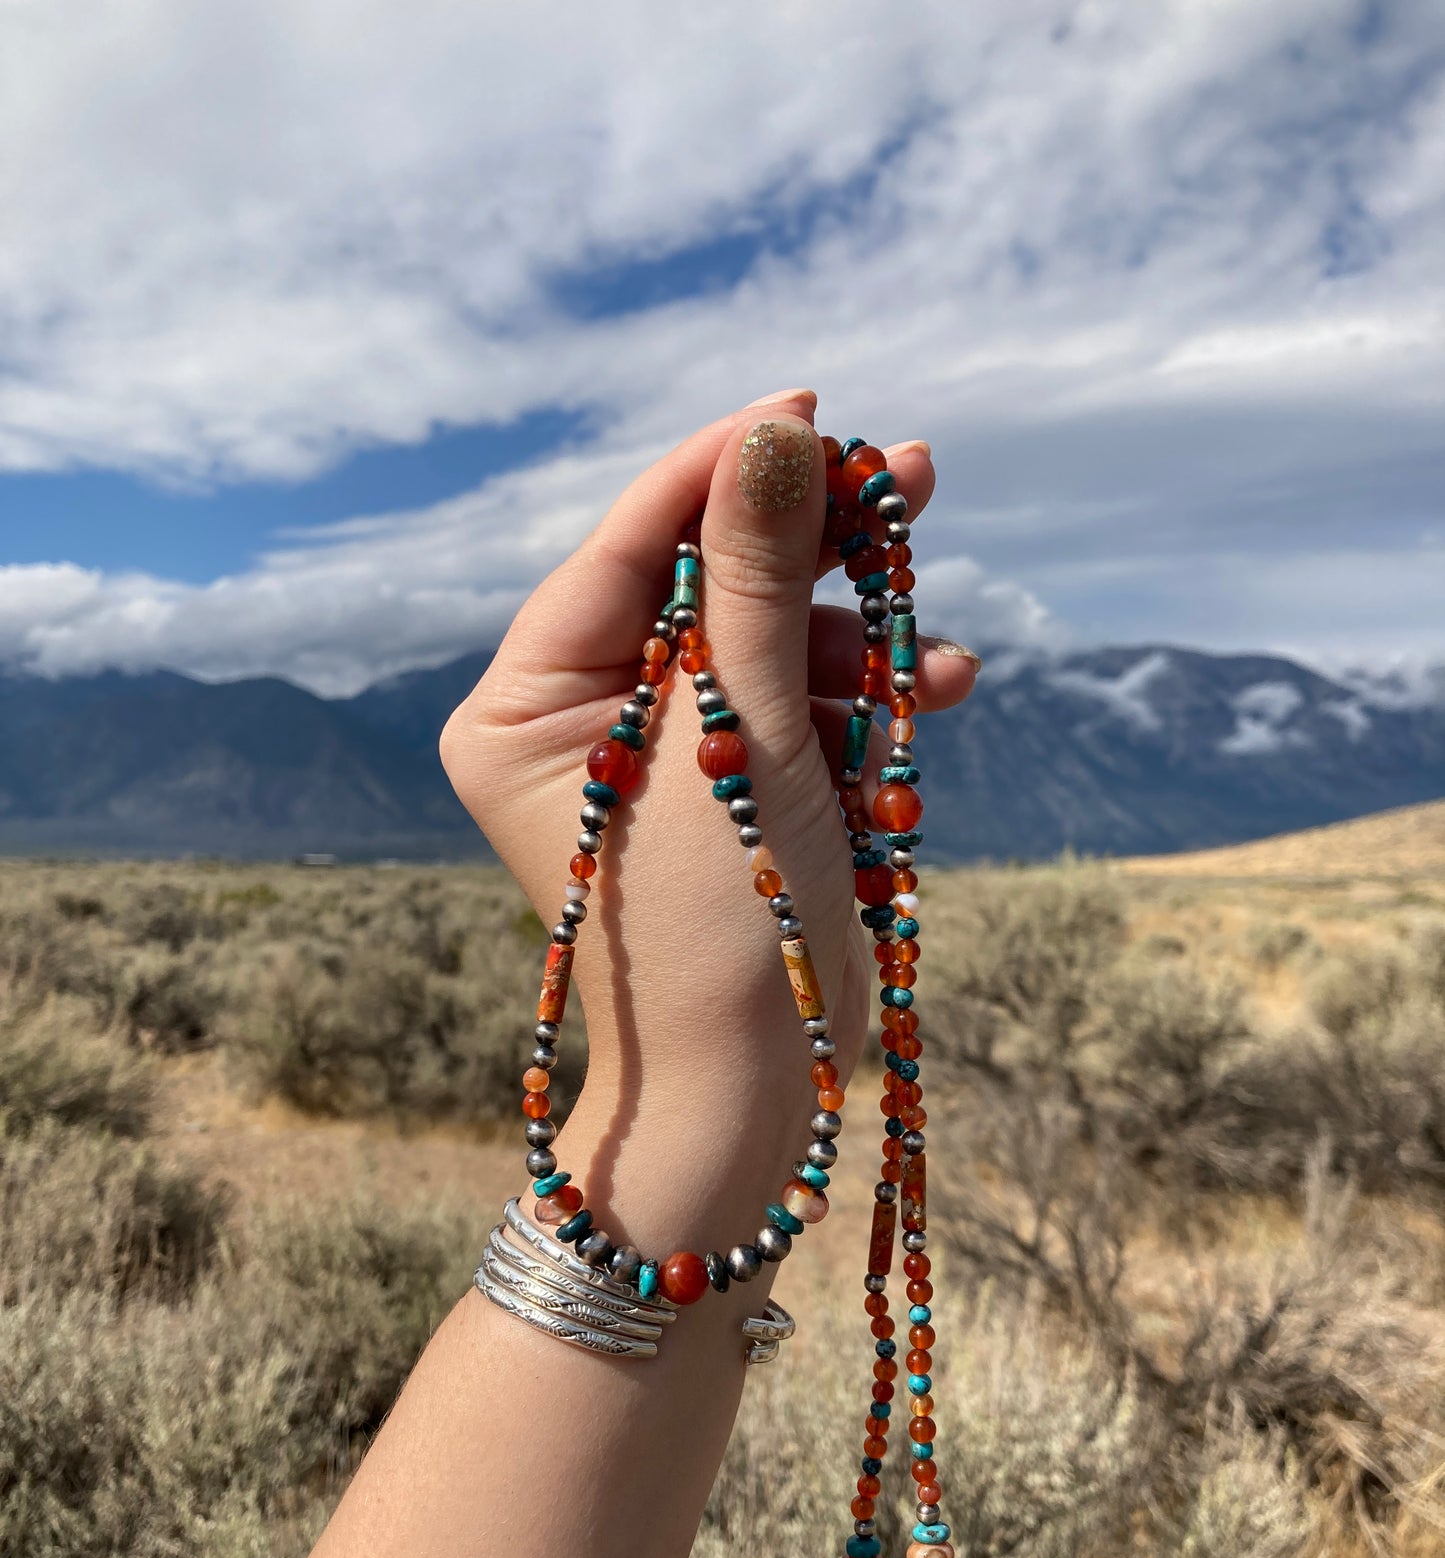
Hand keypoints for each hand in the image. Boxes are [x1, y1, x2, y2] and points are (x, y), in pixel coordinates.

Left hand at [441, 390, 975, 1267]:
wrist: (754, 1088)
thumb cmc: (722, 917)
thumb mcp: (743, 730)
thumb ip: (760, 578)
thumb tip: (781, 433)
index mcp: (526, 704)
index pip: (629, 550)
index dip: (724, 474)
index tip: (814, 412)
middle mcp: (577, 722)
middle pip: (706, 588)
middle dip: (811, 547)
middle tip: (909, 479)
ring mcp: (658, 762)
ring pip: (764, 647)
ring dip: (856, 640)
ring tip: (934, 646)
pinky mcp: (729, 797)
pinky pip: (793, 713)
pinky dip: (861, 702)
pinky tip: (937, 691)